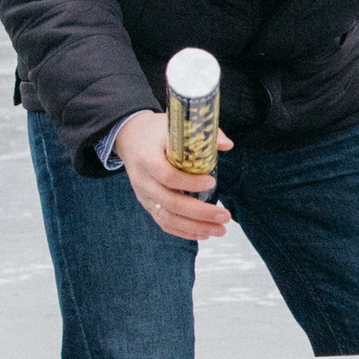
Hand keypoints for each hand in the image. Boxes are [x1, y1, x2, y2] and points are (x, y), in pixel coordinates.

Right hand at [115, 104, 233, 241]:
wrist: (131, 138)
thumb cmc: (156, 132)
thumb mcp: (175, 125)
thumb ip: (202, 134)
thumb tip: (227, 145)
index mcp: (147, 158)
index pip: (167, 175)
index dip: (189, 182)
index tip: (212, 182)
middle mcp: (143, 180)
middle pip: (170, 202)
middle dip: (200, 213)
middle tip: (225, 215)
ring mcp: (144, 196)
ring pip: (167, 218)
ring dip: (196, 227)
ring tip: (220, 230)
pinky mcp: (147, 204)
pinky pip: (164, 223)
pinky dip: (184, 232)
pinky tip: (204, 233)